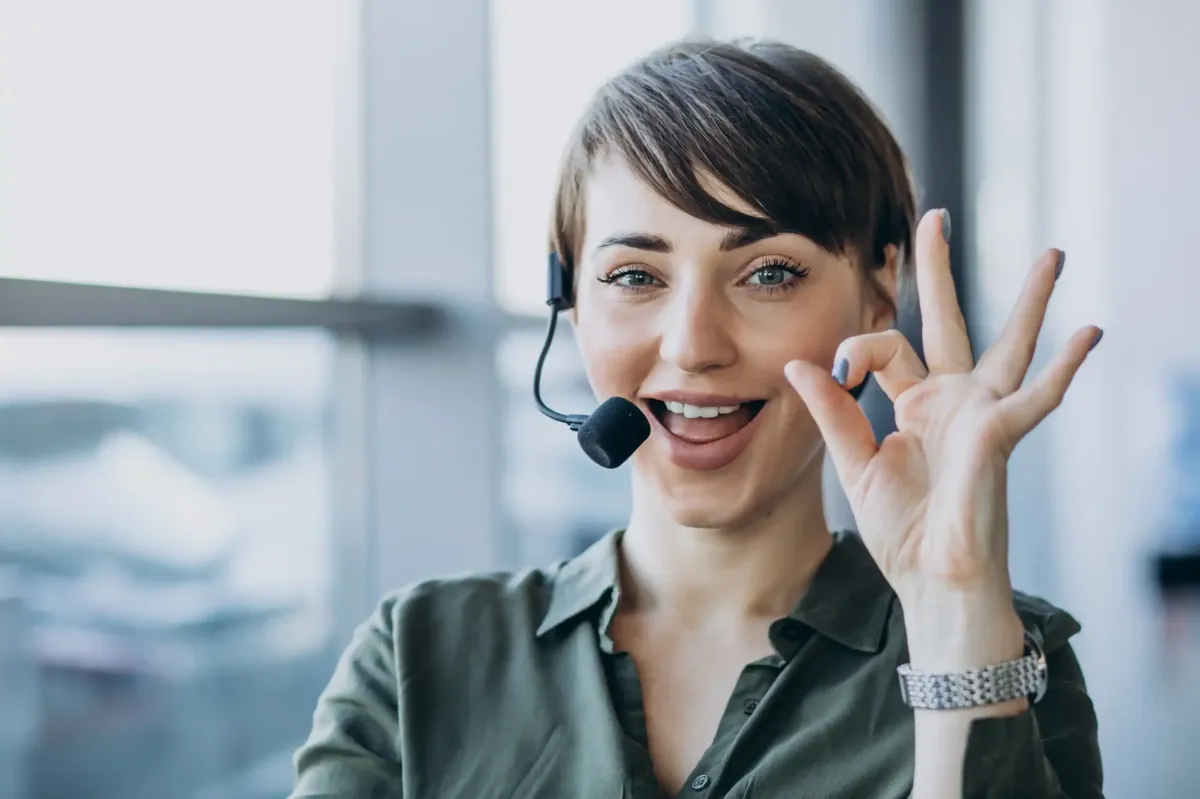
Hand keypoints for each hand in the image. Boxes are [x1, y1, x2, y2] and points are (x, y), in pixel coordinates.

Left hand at [785, 209, 1100, 670]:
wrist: (932, 581)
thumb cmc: (902, 530)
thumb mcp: (854, 462)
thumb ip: (832, 411)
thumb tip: (799, 364)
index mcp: (915, 404)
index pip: (885, 346)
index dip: (856, 348)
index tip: (835, 372)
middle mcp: (952, 399)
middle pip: (947, 321)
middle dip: (939, 270)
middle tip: (934, 217)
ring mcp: (981, 414)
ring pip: (1009, 344)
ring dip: (1030, 301)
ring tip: (1052, 255)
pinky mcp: (999, 435)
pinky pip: (1038, 396)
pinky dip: (1064, 367)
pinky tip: (1088, 333)